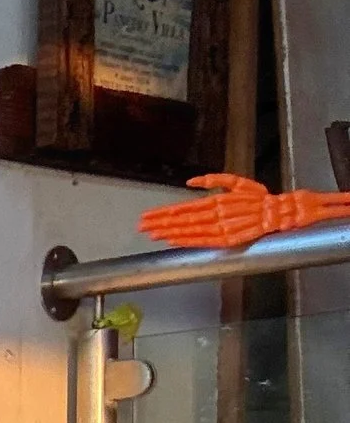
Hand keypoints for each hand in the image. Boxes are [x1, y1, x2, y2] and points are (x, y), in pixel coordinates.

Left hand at [138, 174, 349, 249]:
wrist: (282, 212)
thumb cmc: (260, 198)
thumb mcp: (238, 182)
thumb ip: (214, 180)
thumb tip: (190, 182)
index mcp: (218, 200)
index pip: (184, 207)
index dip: (163, 213)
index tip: (146, 216)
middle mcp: (217, 214)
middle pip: (182, 219)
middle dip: (160, 223)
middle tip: (140, 226)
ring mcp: (222, 228)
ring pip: (189, 230)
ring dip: (168, 232)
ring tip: (150, 234)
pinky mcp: (229, 240)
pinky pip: (203, 241)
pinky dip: (186, 241)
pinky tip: (172, 242)